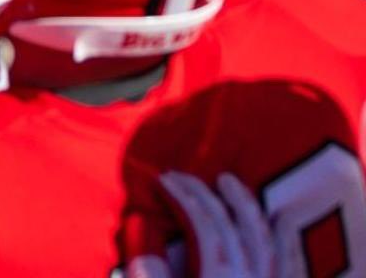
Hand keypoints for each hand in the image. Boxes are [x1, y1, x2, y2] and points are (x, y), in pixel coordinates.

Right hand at [159, 170, 300, 277]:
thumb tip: (147, 249)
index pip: (203, 226)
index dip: (182, 198)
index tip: (164, 179)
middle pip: (230, 226)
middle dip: (205, 194)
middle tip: (184, 174)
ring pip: (264, 240)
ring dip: (246, 206)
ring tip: (228, 181)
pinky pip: (294, 267)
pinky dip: (290, 241)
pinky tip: (284, 219)